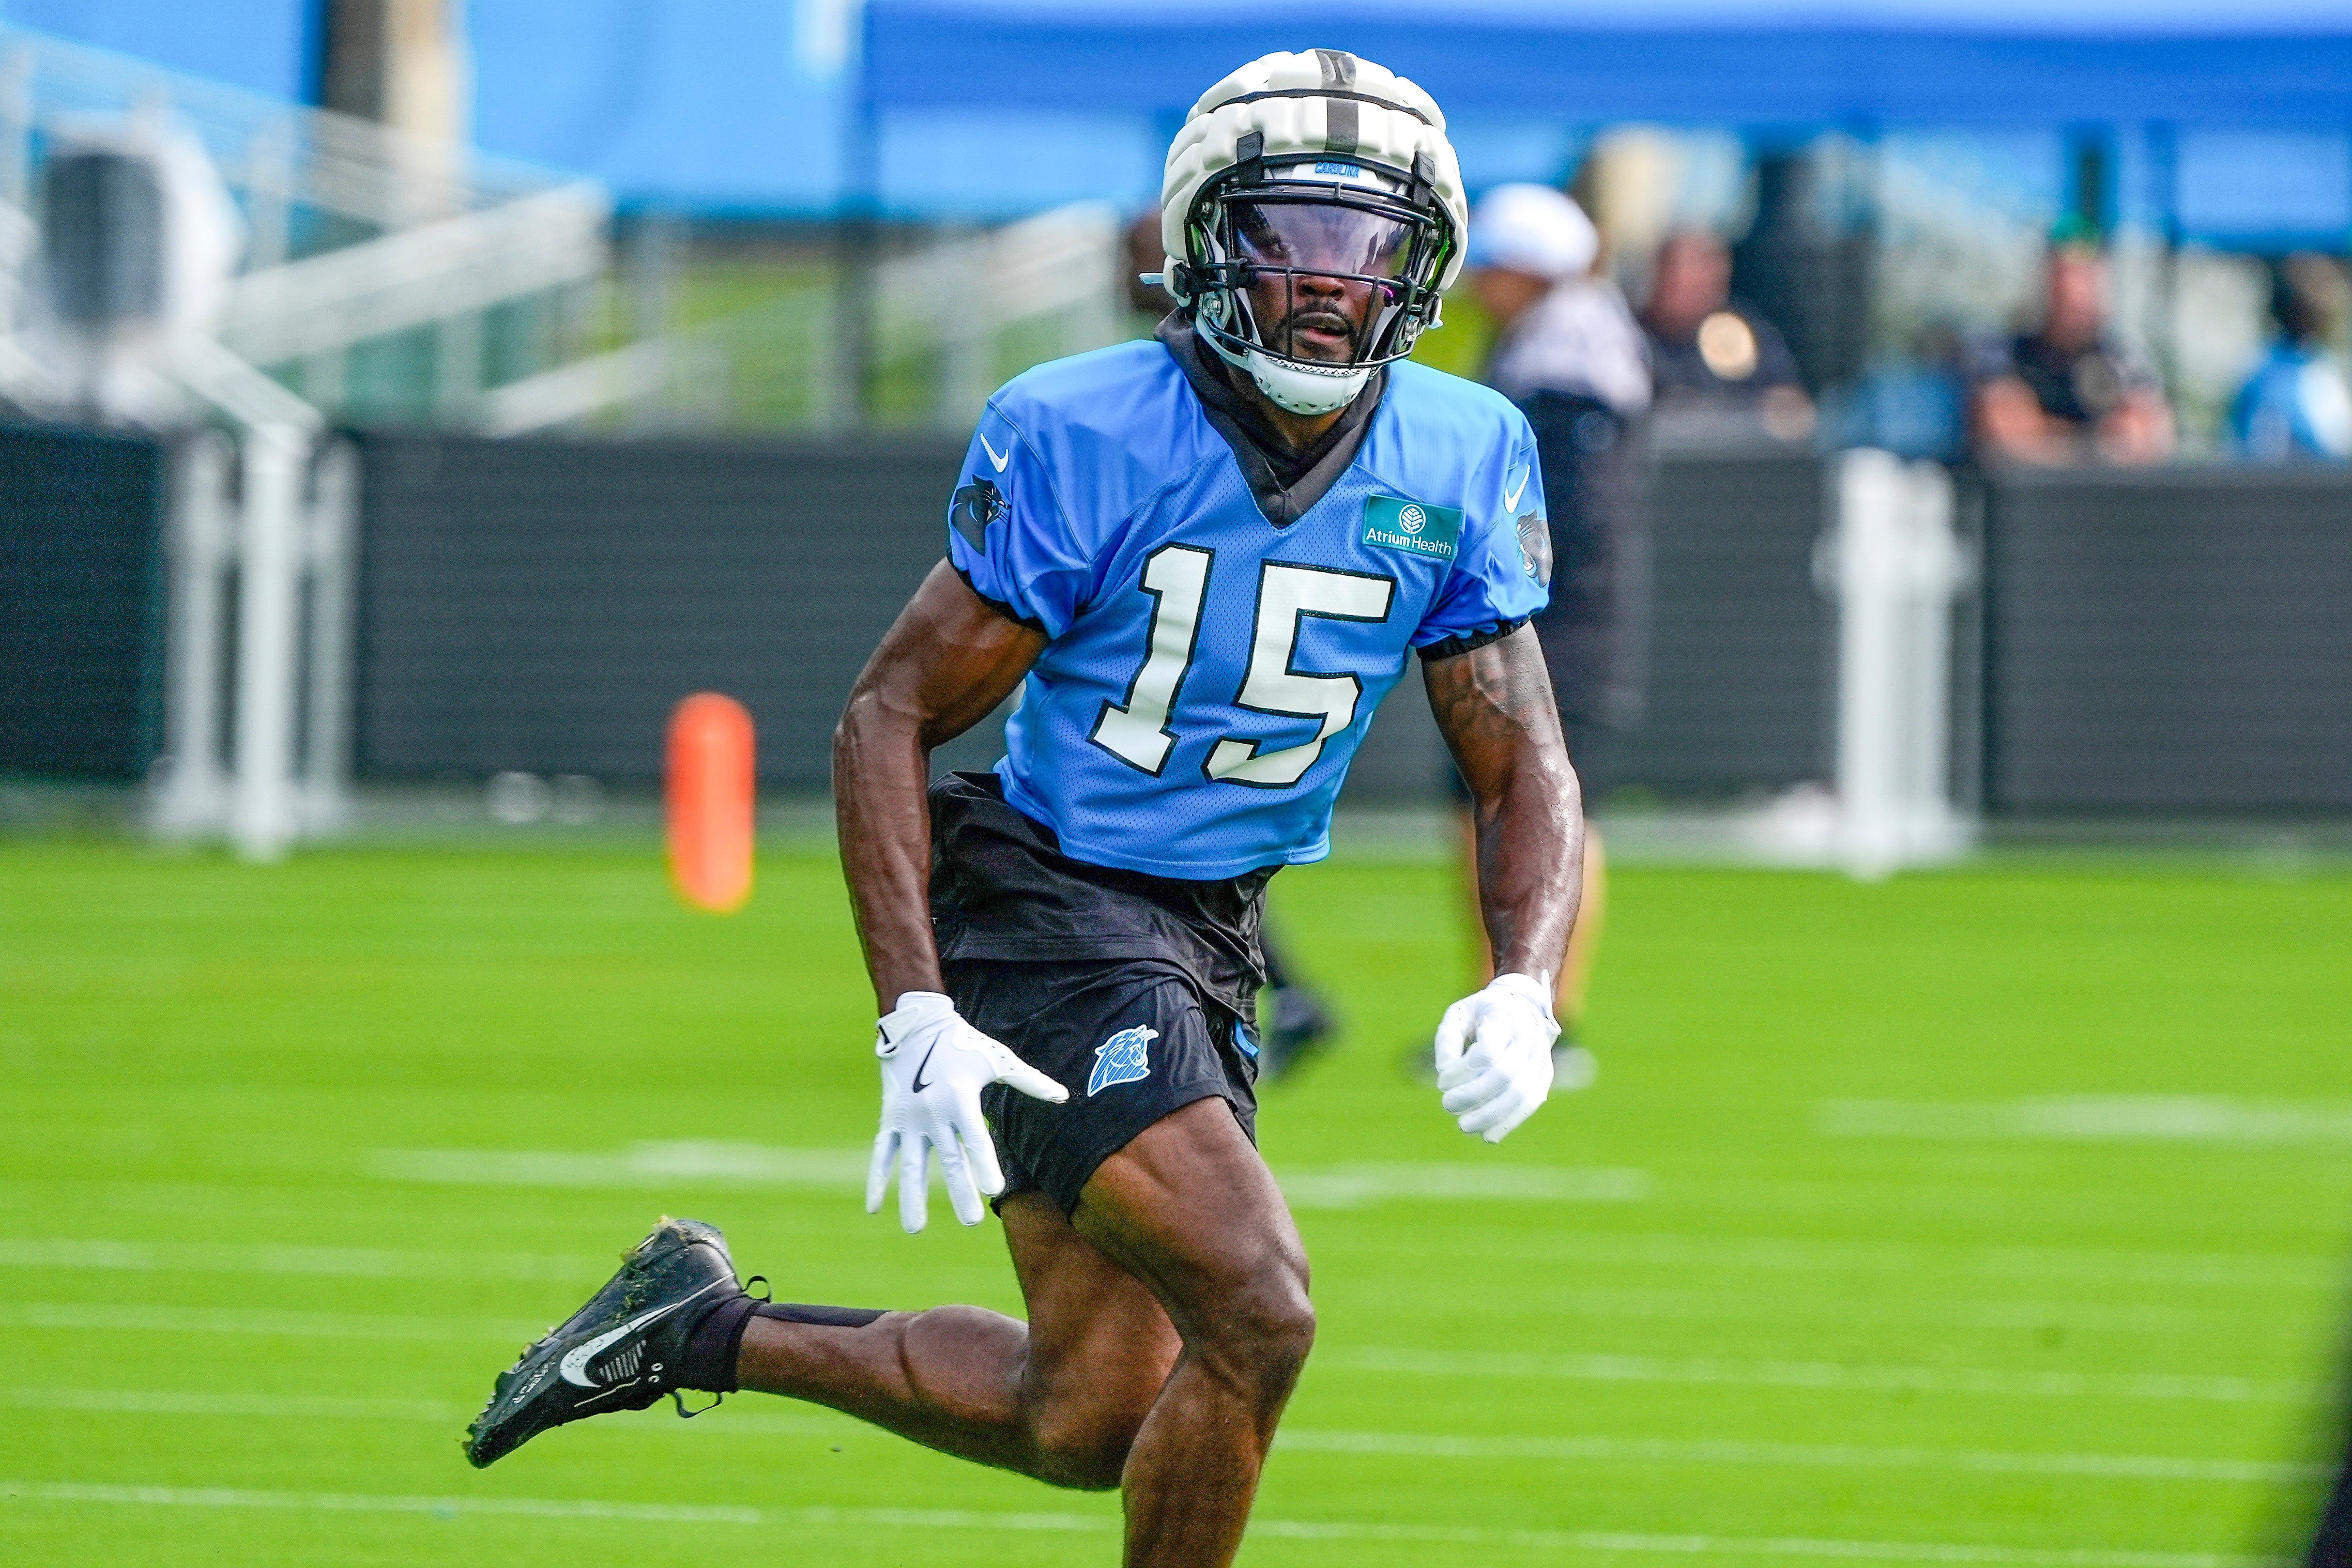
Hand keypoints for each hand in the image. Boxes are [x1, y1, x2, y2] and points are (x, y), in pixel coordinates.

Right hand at [865, 992, 1066, 1231]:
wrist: (917, 1026)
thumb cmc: (964, 1045)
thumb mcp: (998, 1059)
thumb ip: (1029, 1081)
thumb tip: (1064, 1097)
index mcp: (960, 1097)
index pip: (975, 1137)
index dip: (984, 1163)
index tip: (994, 1189)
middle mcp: (932, 1111)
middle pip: (948, 1158)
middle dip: (959, 1190)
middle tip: (972, 1220)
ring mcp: (908, 1118)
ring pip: (910, 1164)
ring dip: (911, 1197)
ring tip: (915, 1229)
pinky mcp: (891, 1119)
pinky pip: (882, 1153)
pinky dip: (877, 1179)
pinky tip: (874, 1208)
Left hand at [1433, 972, 1558, 1143]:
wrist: (1523, 1004)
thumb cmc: (1483, 1012)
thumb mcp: (1459, 1014)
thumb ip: (1447, 1040)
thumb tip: (1444, 1073)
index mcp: (1505, 1018)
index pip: (1486, 1053)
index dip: (1460, 1072)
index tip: (1442, 1081)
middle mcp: (1528, 1038)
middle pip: (1503, 1076)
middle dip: (1472, 1097)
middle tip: (1448, 1105)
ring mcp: (1540, 1058)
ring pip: (1520, 1094)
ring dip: (1490, 1116)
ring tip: (1464, 1126)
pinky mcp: (1544, 1076)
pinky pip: (1530, 1103)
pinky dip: (1509, 1122)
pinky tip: (1488, 1136)